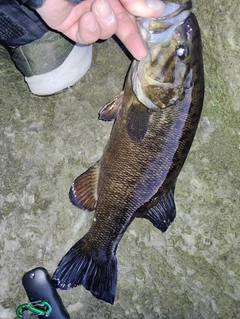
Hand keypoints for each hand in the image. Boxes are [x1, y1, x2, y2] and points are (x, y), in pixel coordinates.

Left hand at [37, 0, 164, 59]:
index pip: (132, 9)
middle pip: (121, 25)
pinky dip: (89, 30)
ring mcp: (86, 16)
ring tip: (96, 6)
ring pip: (106, 33)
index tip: (155, 31)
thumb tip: (156, 9)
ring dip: (105, 22)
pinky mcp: (72, 27)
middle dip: (131, 38)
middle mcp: (101, 4)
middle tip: (140, 52)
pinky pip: (87, 38)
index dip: (144, 20)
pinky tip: (85, 17)